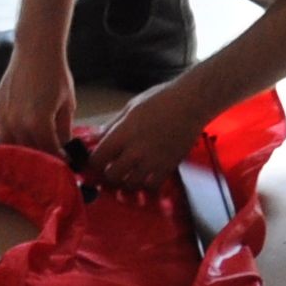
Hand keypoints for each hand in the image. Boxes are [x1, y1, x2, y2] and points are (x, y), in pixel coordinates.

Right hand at [0, 48, 77, 154]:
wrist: (35, 50)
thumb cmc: (55, 73)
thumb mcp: (67, 104)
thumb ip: (64, 130)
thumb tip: (64, 148)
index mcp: (38, 124)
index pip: (48, 153)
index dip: (58, 160)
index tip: (65, 163)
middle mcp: (17, 123)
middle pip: (28, 153)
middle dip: (40, 158)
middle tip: (50, 159)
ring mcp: (4, 117)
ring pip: (9, 147)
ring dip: (21, 152)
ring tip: (34, 152)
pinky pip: (2, 132)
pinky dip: (12, 137)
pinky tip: (23, 136)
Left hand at [87, 83, 204, 192]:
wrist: (191, 104)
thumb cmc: (161, 100)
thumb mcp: (131, 108)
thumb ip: (113, 125)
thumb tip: (96, 137)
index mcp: (123, 134)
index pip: (98, 159)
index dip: (95, 162)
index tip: (98, 160)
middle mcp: (135, 151)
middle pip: (112, 176)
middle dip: (109, 174)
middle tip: (113, 168)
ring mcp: (152, 161)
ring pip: (131, 184)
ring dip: (127, 180)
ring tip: (130, 173)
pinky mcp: (168, 167)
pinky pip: (153, 186)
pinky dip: (148, 184)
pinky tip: (148, 176)